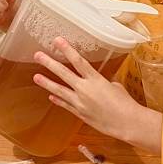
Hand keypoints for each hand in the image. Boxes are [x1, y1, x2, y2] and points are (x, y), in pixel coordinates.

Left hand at [33, 37, 162, 152]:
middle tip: (38, 55)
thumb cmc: (125, 102)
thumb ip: (101, 82)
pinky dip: (58, 99)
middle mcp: (85, 89)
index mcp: (95, 79)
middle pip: (63, 73)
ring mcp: (80, 102)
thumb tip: (96, 82)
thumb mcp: (114, 86)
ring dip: (47, 83)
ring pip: (60, 90)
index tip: (57, 40)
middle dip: (49, 63)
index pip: (78, 61)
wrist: (126, 122)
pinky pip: (66, 105)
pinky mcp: (80, 114)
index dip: (67, 49)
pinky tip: (50, 96)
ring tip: (36, 76)